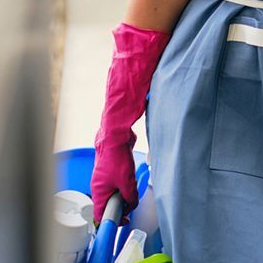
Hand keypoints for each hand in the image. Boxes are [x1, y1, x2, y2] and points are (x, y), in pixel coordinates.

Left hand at [91, 23, 169, 219]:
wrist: (144, 44)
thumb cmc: (149, 66)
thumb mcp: (148, 98)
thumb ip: (146, 116)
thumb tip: (158, 134)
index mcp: (118, 121)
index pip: (112, 160)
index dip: (113, 184)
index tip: (117, 204)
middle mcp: (111, 124)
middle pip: (105, 168)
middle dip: (108, 195)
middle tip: (110, 219)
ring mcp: (111, 122)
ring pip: (106, 165)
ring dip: (111, 190)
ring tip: (114, 212)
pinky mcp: (115, 119)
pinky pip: (114, 153)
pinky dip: (118, 175)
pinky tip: (124, 189)